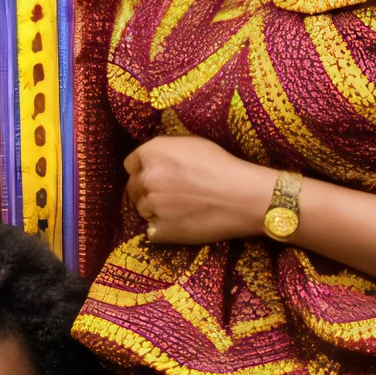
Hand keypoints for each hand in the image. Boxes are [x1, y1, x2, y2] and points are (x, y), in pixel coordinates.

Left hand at [125, 135, 275, 245]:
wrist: (244, 197)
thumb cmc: (223, 167)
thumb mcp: (191, 144)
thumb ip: (164, 150)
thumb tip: (152, 159)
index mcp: (151, 154)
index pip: (131, 164)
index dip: (144, 169)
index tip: (156, 175)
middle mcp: (146, 178)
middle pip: (134, 187)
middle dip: (148, 190)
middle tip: (172, 195)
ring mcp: (150, 206)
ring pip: (142, 209)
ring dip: (155, 210)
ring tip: (181, 209)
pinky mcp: (159, 231)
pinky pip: (152, 231)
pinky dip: (163, 229)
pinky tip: (182, 223)